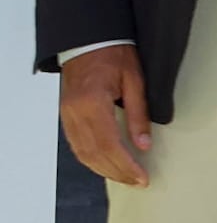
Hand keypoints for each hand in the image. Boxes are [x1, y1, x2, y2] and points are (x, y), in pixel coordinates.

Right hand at [56, 45, 147, 187]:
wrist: (88, 39)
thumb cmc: (114, 54)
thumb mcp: (135, 80)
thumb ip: (139, 113)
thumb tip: (144, 144)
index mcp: (92, 103)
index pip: (109, 144)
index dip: (125, 165)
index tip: (142, 178)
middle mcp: (75, 112)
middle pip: (94, 153)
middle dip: (117, 171)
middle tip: (138, 182)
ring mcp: (67, 114)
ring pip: (83, 152)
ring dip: (104, 169)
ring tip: (126, 178)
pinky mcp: (66, 114)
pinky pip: (76, 144)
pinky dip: (92, 158)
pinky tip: (107, 164)